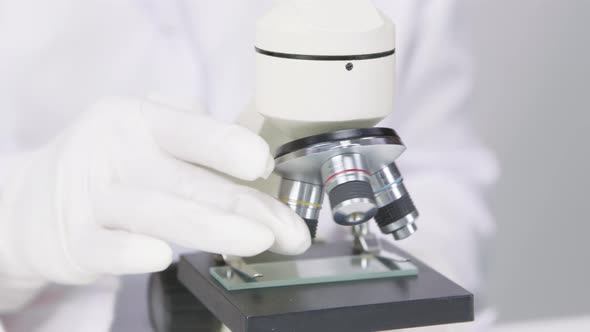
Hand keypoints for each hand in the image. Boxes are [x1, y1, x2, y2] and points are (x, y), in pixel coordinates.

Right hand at [0, 97, 309, 284]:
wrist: (35, 199)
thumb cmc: (113, 163)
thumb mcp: (147, 129)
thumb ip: (197, 133)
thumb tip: (257, 155)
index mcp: (140, 120)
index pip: (190, 130)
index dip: (227, 145)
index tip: (262, 164)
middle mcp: (116, 153)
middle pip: (189, 180)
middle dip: (246, 205)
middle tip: (287, 229)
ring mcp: (93, 197)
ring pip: (157, 212)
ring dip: (212, 228)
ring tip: (258, 241)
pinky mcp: (76, 240)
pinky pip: (106, 247)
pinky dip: (132, 252)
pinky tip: (161, 256)